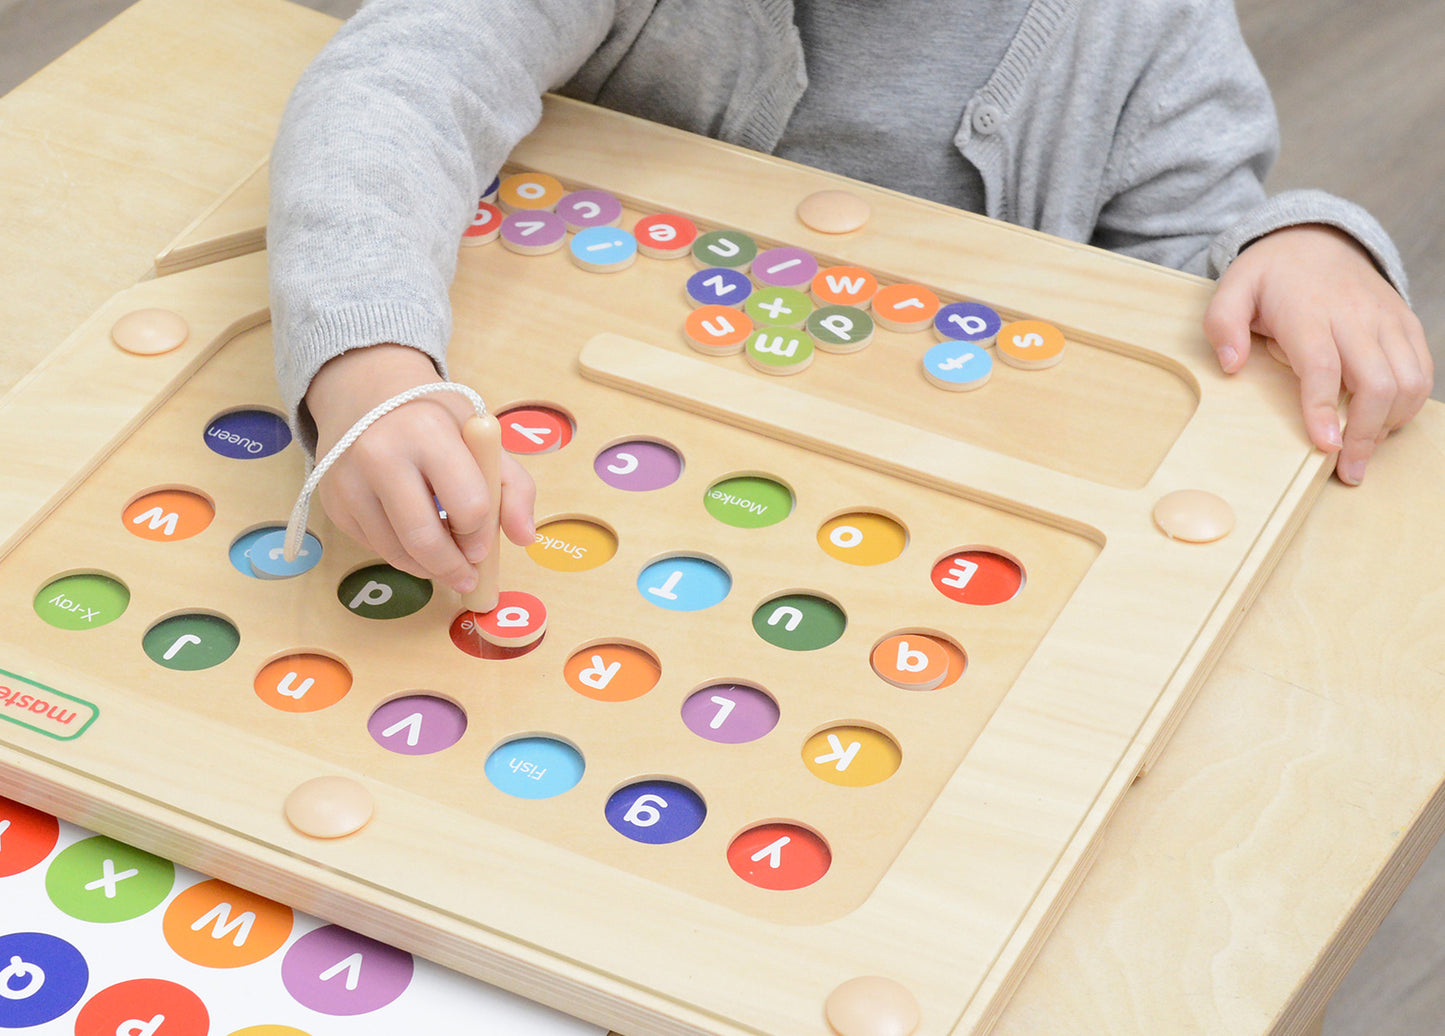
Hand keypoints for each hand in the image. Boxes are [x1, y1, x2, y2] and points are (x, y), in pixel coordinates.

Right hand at [305, 344, 535, 592]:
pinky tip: (413, 538)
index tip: (483, 538)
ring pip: (396, 552)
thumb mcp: (480, 436)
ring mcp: (349, 480)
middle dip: (454, 568)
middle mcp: (380, 455)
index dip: (482, 532)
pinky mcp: (333, 502)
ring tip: (445, 560)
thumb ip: (514, 486)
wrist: (367, 391)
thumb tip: (526, 537)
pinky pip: (374, 547)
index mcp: (428, 432)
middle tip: (469, 576)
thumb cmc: (434, 417)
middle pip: (425, 540)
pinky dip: (400, 554)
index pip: (468, 505)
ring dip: (428, 568)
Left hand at [1203, 224, 1432, 484]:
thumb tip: (1231, 364)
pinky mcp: (1405, 324)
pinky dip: (1410, 402)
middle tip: (1348, 471)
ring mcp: (1386, 320)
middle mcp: (1355, 317)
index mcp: (1309, 313)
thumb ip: (1222, 325)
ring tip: (1363, 449)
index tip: (1325, 447)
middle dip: (1365, 433)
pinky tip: (1384, 423)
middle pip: (1376, 383)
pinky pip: (1422, 369)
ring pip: (1408, 380)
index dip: (1325, 411)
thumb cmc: (1271, 274)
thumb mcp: (1232, 289)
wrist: (1316, 239)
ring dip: (1390, 423)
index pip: (1323, 368)